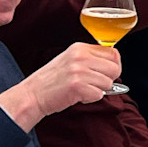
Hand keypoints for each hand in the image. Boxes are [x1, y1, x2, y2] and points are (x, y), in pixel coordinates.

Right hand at [0, 41, 119, 127]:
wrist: (32, 94)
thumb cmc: (52, 81)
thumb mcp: (71, 61)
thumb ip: (90, 59)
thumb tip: (115, 66)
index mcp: (80, 48)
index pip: (113, 53)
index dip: (114, 66)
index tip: (108, 73)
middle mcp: (80, 57)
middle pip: (115, 68)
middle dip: (108, 80)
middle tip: (93, 84)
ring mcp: (79, 71)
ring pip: (108, 83)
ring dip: (97, 90)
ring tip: (81, 89)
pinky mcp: (77, 86)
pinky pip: (98, 95)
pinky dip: (90, 99)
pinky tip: (77, 95)